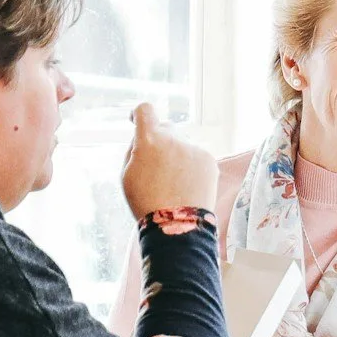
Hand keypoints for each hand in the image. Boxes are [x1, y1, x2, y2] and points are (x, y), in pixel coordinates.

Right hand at [120, 102, 216, 219]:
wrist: (177, 225)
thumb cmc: (146, 203)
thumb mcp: (127, 175)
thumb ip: (134, 149)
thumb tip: (143, 137)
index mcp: (149, 140)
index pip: (145, 111)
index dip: (139, 114)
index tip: (137, 119)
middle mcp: (173, 139)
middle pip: (165, 129)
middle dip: (159, 142)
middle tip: (155, 167)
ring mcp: (193, 148)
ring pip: (182, 145)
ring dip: (176, 157)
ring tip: (172, 185)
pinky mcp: (209, 160)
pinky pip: (196, 157)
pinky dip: (190, 168)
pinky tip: (186, 187)